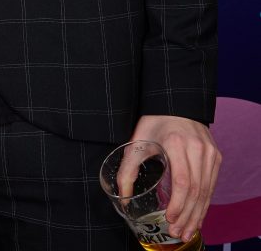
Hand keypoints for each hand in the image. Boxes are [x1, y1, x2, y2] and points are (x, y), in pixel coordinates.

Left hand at [128, 115, 221, 241]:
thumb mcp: (138, 141)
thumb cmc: (155, 122)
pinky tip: (197, 216)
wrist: (177, 105)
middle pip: (195, 190)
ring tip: (186, 231)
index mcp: (176, 142)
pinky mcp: (215, 156)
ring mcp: (209, 152)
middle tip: (177, 233)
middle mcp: (197, 147)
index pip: (182, 181)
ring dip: (197, 214)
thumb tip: (122, 196)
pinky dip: (204, 203)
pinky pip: (211, 185)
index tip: (170, 218)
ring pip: (206, 190)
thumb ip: (128, 168)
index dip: (177, 204)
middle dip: (186, 215)